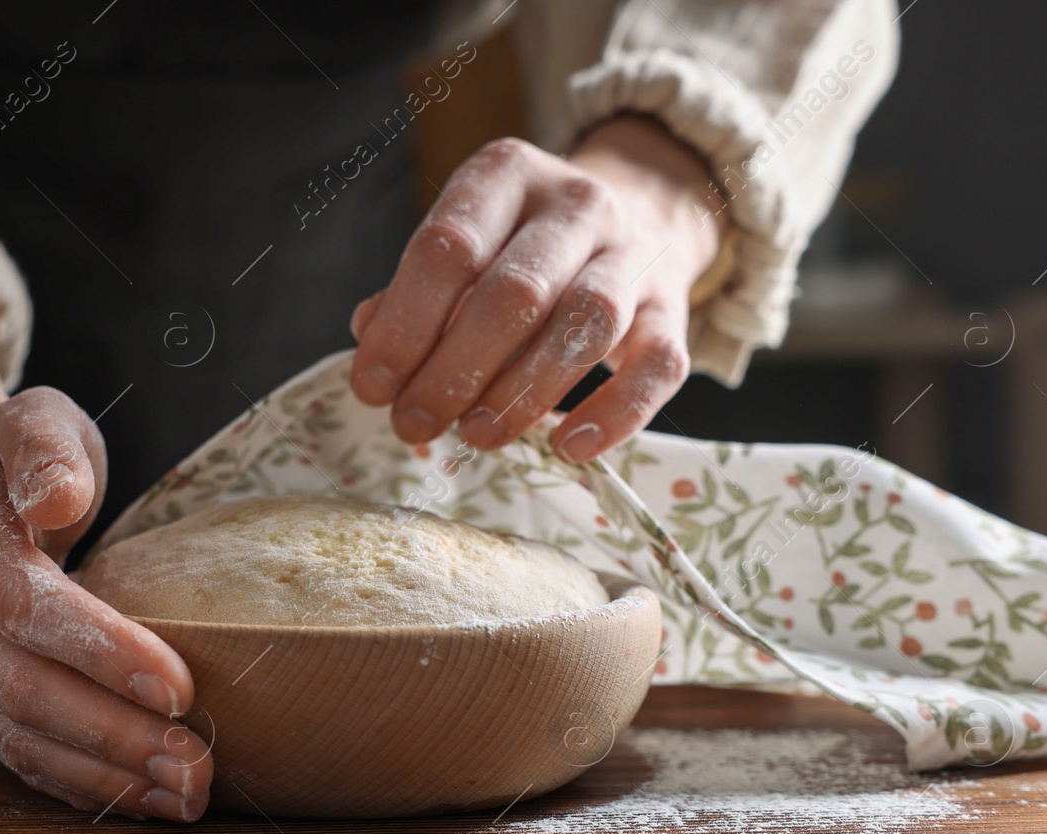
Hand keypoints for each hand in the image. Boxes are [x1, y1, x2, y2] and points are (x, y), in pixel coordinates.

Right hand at [0, 268, 210, 821]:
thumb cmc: (16, 458)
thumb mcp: (31, 419)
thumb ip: (44, 449)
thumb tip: (55, 496)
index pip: (26, 608)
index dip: (101, 652)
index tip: (179, 687)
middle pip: (24, 690)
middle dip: (114, 734)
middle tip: (195, 763)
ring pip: (20, 738)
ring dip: (105, 775)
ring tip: (185, 794)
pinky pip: (21, 755)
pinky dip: (83, 786)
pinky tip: (145, 799)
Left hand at [348, 116, 725, 462]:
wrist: (639, 211)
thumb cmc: (521, 244)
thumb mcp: (464, 242)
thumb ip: (413, 291)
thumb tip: (373, 344)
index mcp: (507, 175)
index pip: (449, 248)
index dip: (404, 324)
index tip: (373, 387)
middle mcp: (577, 204)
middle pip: (515, 292)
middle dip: (456, 369)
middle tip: (417, 423)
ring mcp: (634, 253)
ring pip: (586, 322)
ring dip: (524, 392)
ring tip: (477, 436)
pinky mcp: (673, 308)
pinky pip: (658, 366)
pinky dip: (616, 413)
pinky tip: (568, 446)